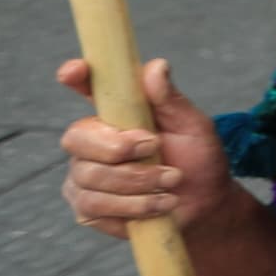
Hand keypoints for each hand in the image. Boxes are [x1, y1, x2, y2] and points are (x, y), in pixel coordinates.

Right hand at [57, 56, 241, 239]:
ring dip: (138, 181)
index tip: (72, 71)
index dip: (74, 77)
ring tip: (172, 180)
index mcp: (115, 112)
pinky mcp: (86, 209)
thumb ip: (171, 99)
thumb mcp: (193, 126)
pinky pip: (94, 207)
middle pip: (77, 138)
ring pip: (89, 177)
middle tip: (155, 148)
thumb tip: (157, 66)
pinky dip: (134, 206)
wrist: (203, 202)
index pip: (85, 88)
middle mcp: (91, 141)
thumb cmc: (196, 158)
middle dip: (119, 148)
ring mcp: (83, 175)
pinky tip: (160, 203)